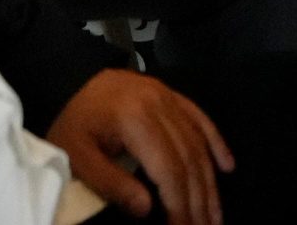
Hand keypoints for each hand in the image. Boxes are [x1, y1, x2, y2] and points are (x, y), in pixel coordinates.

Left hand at [46, 69, 232, 224]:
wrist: (69, 84)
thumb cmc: (73, 127)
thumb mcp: (78, 158)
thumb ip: (110, 183)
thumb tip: (147, 209)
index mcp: (134, 117)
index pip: (168, 168)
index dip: (178, 203)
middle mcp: (158, 102)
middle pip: (188, 158)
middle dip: (198, 200)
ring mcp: (167, 96)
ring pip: (198, 142)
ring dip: (210, 182)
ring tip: (216, 215)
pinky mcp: (170, 94)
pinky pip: (200, 118)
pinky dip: (216, 143)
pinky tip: (227, 167)